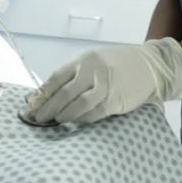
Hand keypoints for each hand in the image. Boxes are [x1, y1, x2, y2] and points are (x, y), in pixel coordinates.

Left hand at [27, 38, 181, 123]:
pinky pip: (94, 113)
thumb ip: (76, 73)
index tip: (32, 104)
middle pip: (64, 93)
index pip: (57, 78)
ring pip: (78, 104)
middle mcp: (93, 71)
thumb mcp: (95, 60)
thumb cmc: (117, 64)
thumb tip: (51, 93)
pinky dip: (82, 119)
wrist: (149, 65)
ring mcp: (105, 86)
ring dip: (64, 115)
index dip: (43, 93)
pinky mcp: (115, 100)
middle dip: (49, 107)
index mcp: (85, 60)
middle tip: (38, 117)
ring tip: (55, 121)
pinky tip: (75, 122)